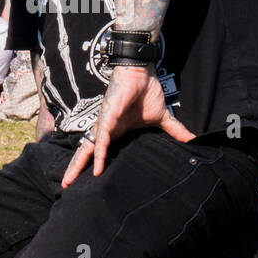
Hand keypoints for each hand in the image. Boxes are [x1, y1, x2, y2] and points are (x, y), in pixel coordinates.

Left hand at [61, 65, 193, 186]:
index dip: (89, 165)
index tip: (82, 181)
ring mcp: (105, 123)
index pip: (98, 151)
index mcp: (115, 131)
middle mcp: (106, 129)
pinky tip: (96, 166)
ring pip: (88, 146)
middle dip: (75, 168)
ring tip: (70, 180)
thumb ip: (174, 132)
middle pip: (86, 151)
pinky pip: (103, 138)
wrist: (143, 72)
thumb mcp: (162, 119)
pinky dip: (99, 151)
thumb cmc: (147, 92)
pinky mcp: (108, 116)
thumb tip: (193, 141)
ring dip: (79, 163)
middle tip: (65, 185)